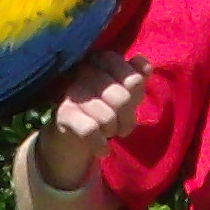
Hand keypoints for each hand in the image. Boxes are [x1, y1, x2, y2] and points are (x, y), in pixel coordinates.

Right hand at [34, 51, 150, 187]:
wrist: (71, 137)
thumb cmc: (103, 109)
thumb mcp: (124, 94)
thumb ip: (136, 78)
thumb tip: (146, 67)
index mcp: (102, 60)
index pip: (133, 79)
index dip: (136, 98)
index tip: (131, 106)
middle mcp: (85, 70)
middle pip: (122, 99)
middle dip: (126, 119)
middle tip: (120, 126)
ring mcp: (72, 92)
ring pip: (107, 117)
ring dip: (112, 131)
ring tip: (107, 133)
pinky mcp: (63, 114)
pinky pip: (90, 130)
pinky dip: (100, 145)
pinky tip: (102, 149)